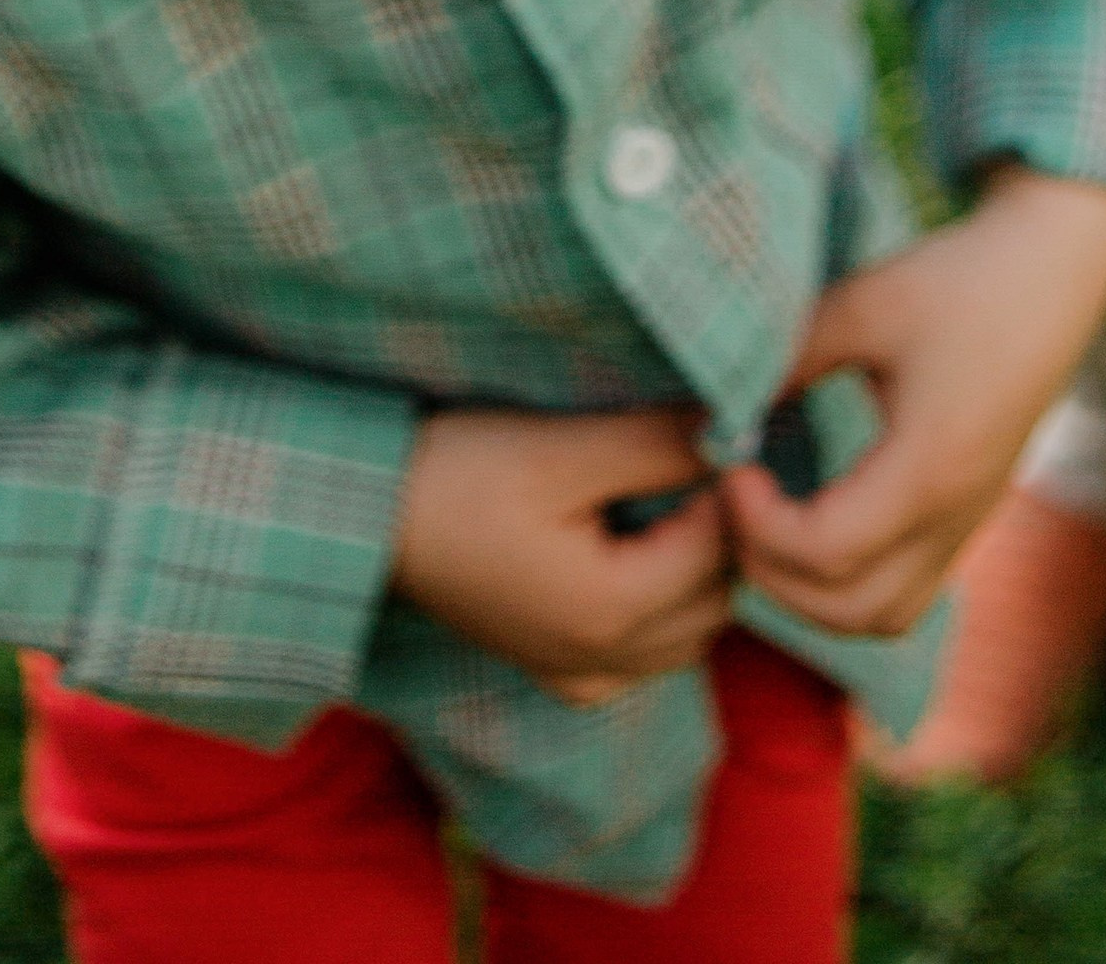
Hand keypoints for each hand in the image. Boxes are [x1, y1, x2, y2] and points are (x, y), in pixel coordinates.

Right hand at [392, 404, 730, 703]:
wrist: (371, 515)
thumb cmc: (462, 474)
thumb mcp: (563, 449)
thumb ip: (656, 444)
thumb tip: (733, 432)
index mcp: (615, 611)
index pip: (721, 550)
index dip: (724, 489)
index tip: (706, 438)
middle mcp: (605, 661)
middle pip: (715, 602)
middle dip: (718, 535)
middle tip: (684, 468)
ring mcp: (576, 673)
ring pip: (685, 637)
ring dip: (692, 576)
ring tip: (656, 507)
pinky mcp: (551, 670)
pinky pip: (638, 662)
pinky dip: (653, 618)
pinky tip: (624, 566)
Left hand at [723, 166, 1105, 641]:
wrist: (1050, 280)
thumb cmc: (956, 282)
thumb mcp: (863, 306)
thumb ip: (790, 362)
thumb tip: (721, 413)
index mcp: (929, 466)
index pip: (827, 550)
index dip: (758, 524)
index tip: (730, 465)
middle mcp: (954, 516)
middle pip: (849, 610)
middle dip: (772, 571)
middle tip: (734, 500)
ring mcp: (966, 526)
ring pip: (880, 616)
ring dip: (808, 592)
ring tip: (765, 518)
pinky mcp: (966, 519)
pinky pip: (902, 592)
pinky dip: (846, 584)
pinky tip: (807, 520)